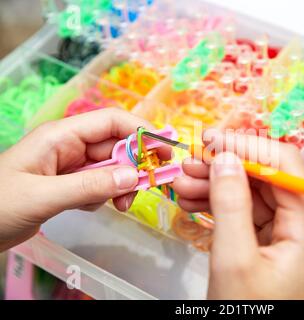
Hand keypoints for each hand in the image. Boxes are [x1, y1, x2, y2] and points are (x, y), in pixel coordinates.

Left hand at [0, 108, 168, 251]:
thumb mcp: (44, 195)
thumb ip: (89, 186)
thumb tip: (133, 178)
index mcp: (62, 136)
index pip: (111, 122)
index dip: (141, 131)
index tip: (165, 150)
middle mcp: (70, 147)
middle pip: (116, 146)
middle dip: (135, 165)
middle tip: (150, 184)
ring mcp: (70, 167)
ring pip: (111, 168)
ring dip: (120, 185)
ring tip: (121, 205)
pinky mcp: (69, 186)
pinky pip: (99, 185)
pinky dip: (104, 196)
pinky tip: (90, 208)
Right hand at [173, 132, 303, 298]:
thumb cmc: (247, 312)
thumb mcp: (234, 258)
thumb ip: (230, 203)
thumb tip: (225, 158)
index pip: (284, 165)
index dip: (248, 147)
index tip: (212, 141)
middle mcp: (299, 223)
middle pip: (264, 177)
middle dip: (225, 166)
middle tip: (190, 162)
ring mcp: (280, 232)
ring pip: (248, 192)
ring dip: (214, 184)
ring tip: (182, 183)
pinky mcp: (262, 241)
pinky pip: (240, 211)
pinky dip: (215, 203)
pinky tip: (190, 199)